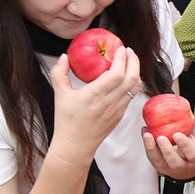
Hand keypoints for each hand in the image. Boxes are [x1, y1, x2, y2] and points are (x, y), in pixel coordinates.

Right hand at [46, 45, 141, 168]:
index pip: (116, 74)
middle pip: (131, 78)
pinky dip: (133, 82)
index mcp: (94, 96)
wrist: (76, 145)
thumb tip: (64, 56)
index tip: (120, 48)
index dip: (122, 59)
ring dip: (135, 71)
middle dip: (133, 61)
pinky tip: (126, 76)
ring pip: (135, 87)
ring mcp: (117, 109)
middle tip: (128, 50)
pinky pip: (132, 95)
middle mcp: (109, 102)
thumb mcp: (59, 95)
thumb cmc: (66, 121)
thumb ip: (59, 73)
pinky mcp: (120, 115)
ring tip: (129, 60)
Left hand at [142, 116, 194, 179]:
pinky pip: (151, 158)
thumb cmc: (192, 150)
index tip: (177, 134)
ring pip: (159, 162)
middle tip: (160, 137)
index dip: (184, 144)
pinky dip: (147, 146)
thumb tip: (184, 106)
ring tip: (147, 135)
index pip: (191, 153)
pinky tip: (145, 134)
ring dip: (151, 148)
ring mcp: (169, 169)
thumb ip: (190, 124)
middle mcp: (182, 166)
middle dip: (166, 149)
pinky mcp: (159, 168)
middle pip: (174, 161)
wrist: (188, 169)